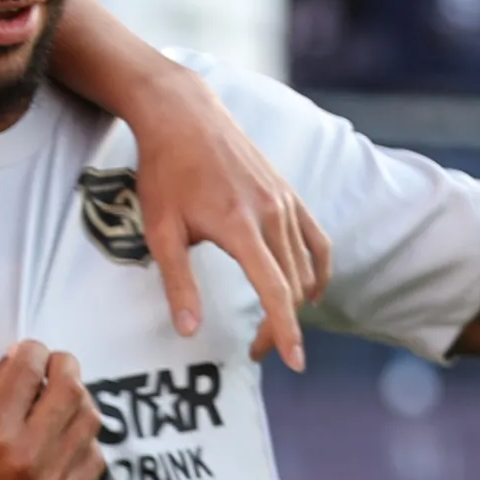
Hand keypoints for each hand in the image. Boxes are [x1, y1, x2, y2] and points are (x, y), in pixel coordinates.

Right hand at [0, 342, 104, 479]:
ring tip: (64, 400)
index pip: (30, 368)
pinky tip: (67, 439)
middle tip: (56, 366)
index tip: (31, 352)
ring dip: (80, 400)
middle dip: (65, 366)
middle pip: (71, 388)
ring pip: (90, 420)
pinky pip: (95, 459)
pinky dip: (85, 440)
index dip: (33, 351)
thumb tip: (17, 360)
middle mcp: (28, 454)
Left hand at [131, 67, 326, 371]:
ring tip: (276, 325)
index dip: (285, 332)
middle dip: (281, 325)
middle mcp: (272, 213)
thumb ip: (178, 283)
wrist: (182, 115)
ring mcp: (285, 201)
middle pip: (293, 286)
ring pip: (306, 266)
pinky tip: (309, 290)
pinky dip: (318, 269)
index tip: (294, 364)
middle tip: (256, 350)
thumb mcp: (160, 229)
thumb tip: (190, 331)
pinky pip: (316, 239)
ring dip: (296, 302)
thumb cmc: (165, 171)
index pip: (275, 291)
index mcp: (240, 226)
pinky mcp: (289, 192)